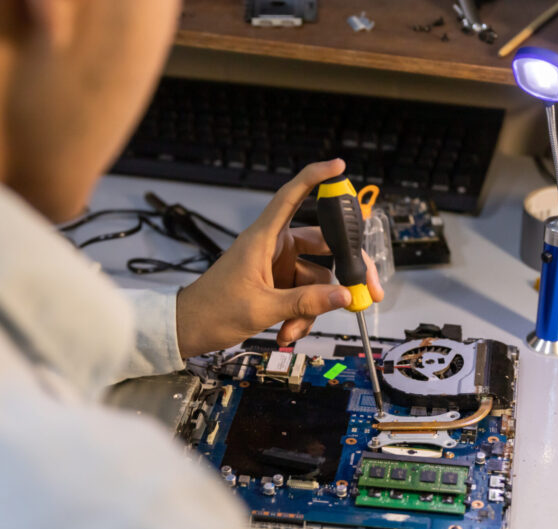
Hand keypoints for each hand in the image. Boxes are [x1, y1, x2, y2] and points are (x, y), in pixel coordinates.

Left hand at [176, 160, 383, 357]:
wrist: (189, 330)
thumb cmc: (213, 309)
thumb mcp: (262, 307)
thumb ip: (305, 302)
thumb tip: (344, 296)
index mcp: (264, 238)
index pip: (292, 196)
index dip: (315, 177)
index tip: (339, 166)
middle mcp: (275, 246)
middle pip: (323, 246)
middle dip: (344, 271)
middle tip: (368, 289)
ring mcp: (278, 266)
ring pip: (316, 279)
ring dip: (313, 307)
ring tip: (292, 329)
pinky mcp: (278, 284)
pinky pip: (305, 295)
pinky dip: (301, 315)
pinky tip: (287, 332)